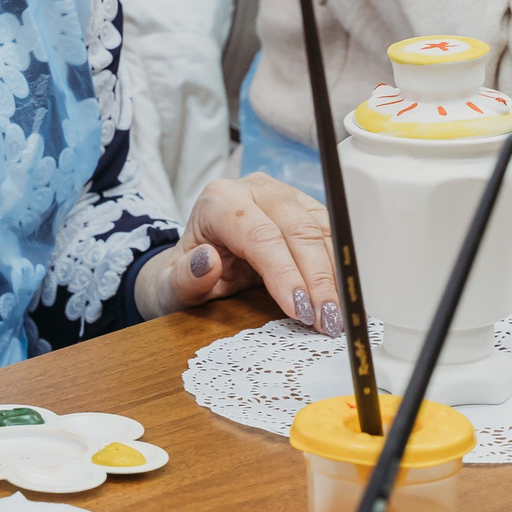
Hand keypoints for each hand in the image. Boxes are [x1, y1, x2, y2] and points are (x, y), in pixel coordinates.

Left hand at [136, 173, 338, 331]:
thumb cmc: (187, 274)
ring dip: (333, 276)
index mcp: (219, 200)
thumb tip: (207, 260)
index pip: (259, 236)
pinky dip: (338, 268)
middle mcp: (255, 190)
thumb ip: (184, 278)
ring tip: (336, 318)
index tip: (299, 310)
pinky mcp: (305, 208)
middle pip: (297, 230)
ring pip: (320, 230)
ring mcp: (284, 195)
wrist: (198, 263)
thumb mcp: (170, 285)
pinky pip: (330, 235)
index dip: (284, 273)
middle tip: (325, 322)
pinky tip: (340, 299)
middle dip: (316, 280)